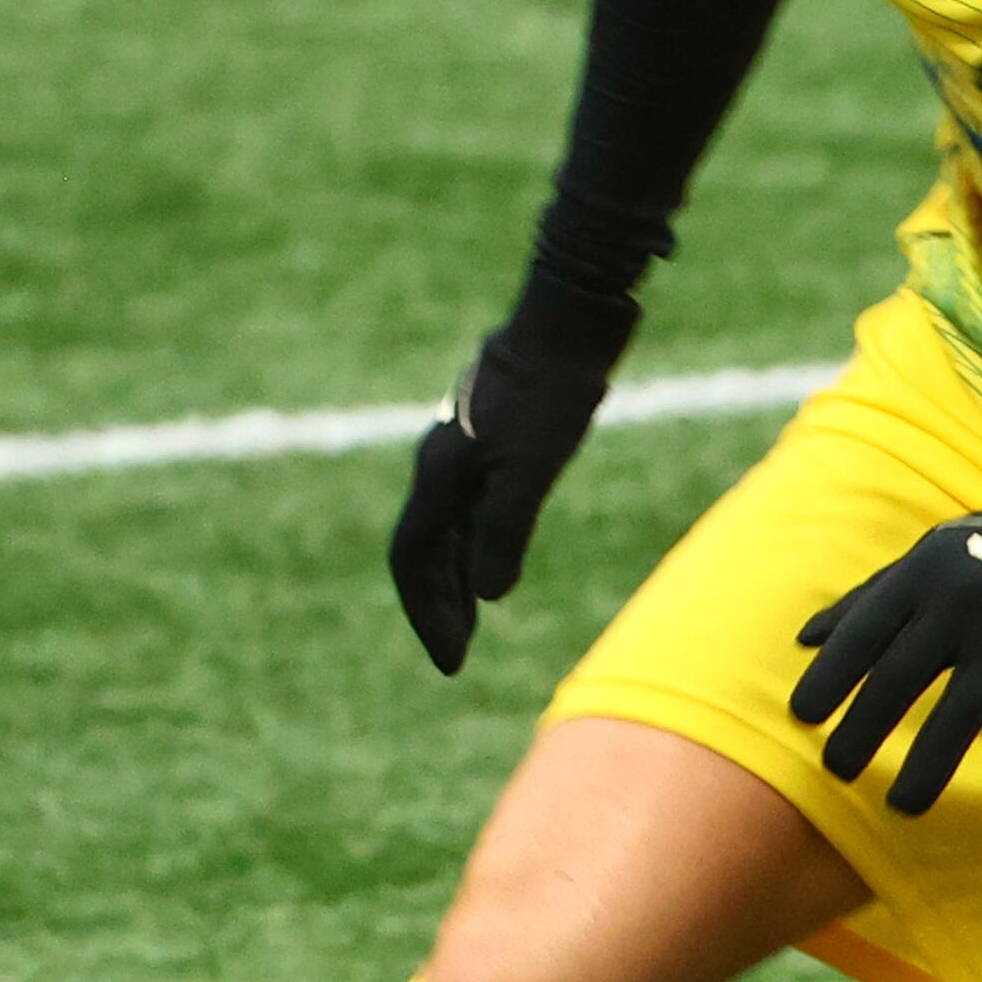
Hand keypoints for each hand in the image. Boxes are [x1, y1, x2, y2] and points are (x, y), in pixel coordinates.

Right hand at [386, 296, 628, 673]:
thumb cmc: (553, 391)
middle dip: (436, 606)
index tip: (451, 659)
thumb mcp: (534, 466)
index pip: (413, 559)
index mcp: (439, 475)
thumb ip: (505, 529)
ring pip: (445, 530)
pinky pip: (468, 508)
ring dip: (454, 579)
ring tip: (471, 622)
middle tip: (457, 656)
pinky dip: (474, 544)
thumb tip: (487, 594)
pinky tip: (493, 561)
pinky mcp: (491, 442)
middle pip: (422, 550)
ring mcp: (463, 452)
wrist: (569, 322)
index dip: (425, 612)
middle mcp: (439, 466)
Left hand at [787, 510, 981, 815]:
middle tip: (836, 771)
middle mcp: (960, 605)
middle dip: (864, 727)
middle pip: (901, 676)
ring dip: (930, 764)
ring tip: (903, 806)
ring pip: (963, 710)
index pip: (864, 633)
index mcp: (919, 578)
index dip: (831, 676)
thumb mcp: (922, 561)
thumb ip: (866, 601)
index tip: (802, 718)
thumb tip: (803, 641)